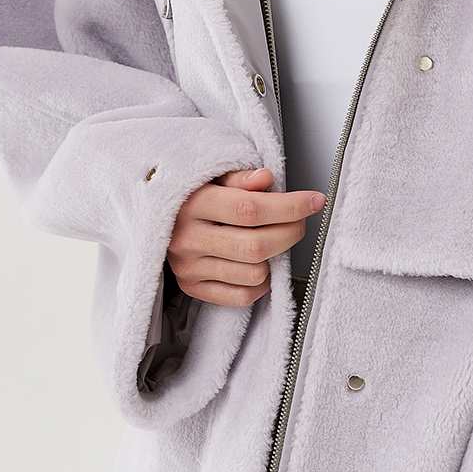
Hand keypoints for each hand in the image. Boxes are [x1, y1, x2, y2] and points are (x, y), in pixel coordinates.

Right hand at [166, 167, 324, 306]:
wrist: (157, 219)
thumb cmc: (192, 193)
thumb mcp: (211, 175)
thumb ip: (240, 178)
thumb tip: (265, 178)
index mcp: (192, 203)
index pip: (250, 209)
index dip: (290, 207)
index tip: (314, 201)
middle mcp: (187, 238)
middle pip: (256, 246)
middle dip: (291, 233)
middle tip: (298, 222)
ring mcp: (188, 267)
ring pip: (254, 274)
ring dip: (275, 258)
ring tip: (271, 240)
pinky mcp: (192, 287)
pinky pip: (242, 296)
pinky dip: (261, 282)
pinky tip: (258, 263)